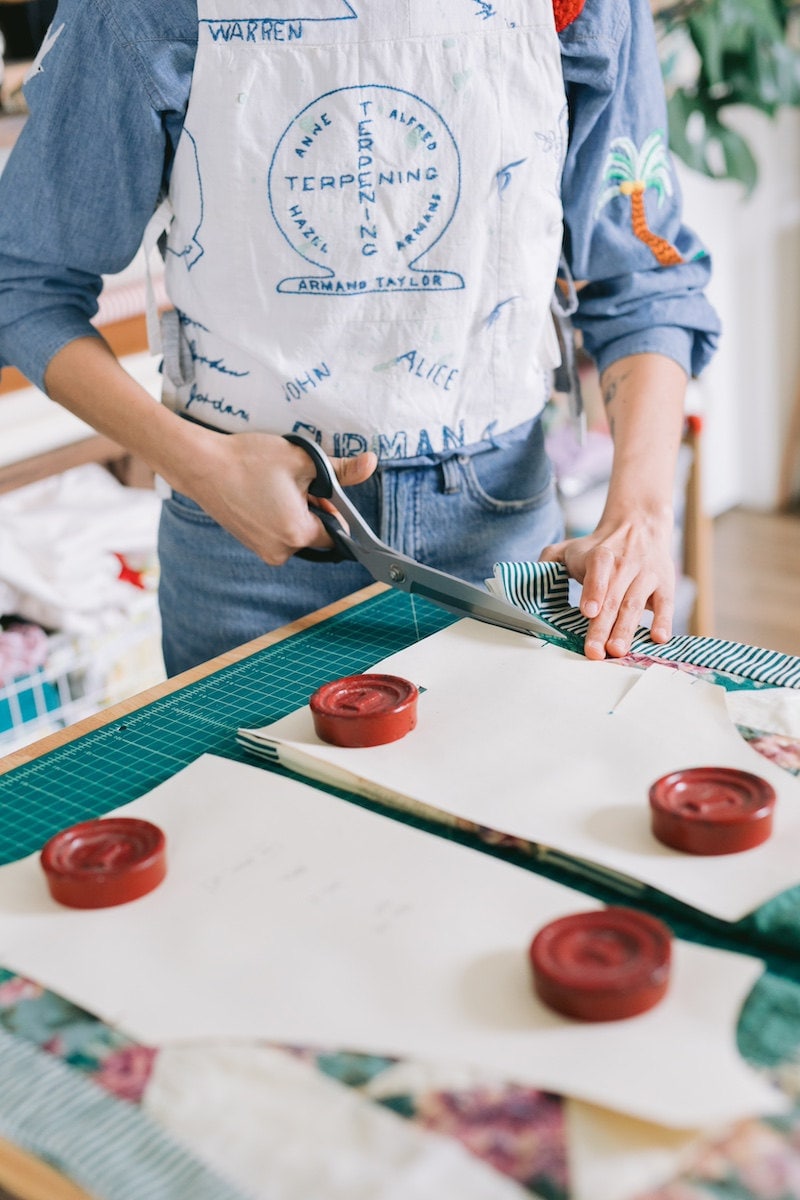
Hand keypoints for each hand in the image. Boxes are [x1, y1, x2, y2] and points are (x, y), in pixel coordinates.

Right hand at [185, 431, 377, 564]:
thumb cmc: (249, 460)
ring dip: (296, 511)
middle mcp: (280, 551)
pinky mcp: (250, 543)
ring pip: (296, 533)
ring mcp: (262, 550)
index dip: (334, 510)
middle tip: (296, 481)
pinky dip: (278, 515)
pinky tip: (264, 493)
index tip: (323, 489)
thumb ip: (341, 469)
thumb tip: (371, 464)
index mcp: (297, 534)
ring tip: (276, 485)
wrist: (201, 465)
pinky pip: (277, 533)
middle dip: (314, 509)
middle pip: (315, 534)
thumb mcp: (303, 459)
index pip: (336, 534)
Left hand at [540, 504, 675, 659]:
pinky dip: (664, 621)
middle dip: (603, 626)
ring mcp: (646, 575)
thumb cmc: (599, 547)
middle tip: (595, 651)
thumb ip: (549, 560)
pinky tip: (659, 638)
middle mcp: (625, 564)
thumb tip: (530, 579)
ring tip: (617, 650)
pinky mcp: (664, 584)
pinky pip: (666, 604)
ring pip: (635, 604)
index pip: (598, 568)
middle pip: (613, 597)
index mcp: (600, 555)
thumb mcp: (571, 546)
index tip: (587, 611)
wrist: (639, 525)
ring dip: (627, 629)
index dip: (594, 588)